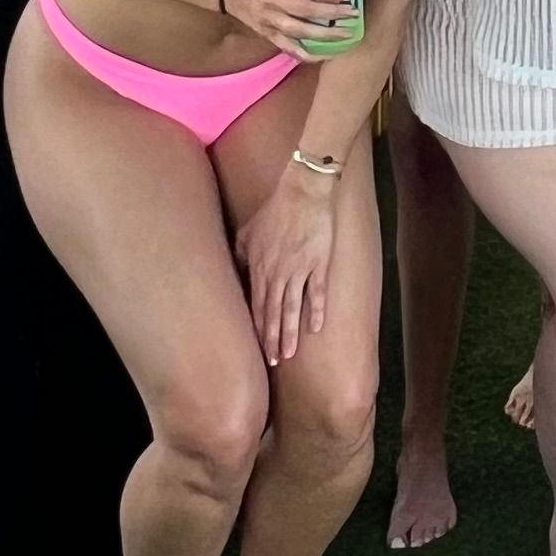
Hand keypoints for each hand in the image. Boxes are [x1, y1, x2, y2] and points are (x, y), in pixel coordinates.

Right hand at [218, 0, 356, 56]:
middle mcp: (271, 2)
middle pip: (306, 11)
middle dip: (332, 13)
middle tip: (354, 13)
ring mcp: (267, 20)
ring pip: (299, 32)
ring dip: (324, 35)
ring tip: (346, 35)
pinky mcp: (264, 33)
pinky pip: (286, 47)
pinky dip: (304, 54)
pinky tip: (322, 55)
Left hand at [234, 166, 337, 363]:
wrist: (303, 193)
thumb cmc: (275, 211)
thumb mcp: (248, 233)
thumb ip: (241, 255)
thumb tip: (236, 272)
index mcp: (260, 268)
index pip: (256, 307)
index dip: (256, 330)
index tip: (256, 350)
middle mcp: (278, 274)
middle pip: (272, 314)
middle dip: (271, 340)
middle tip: (271, 363)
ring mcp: (299, 271)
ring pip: (292, 309)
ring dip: (289, 333)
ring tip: (288, 355)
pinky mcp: (319, 264)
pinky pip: (317, 292)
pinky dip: (316, 311)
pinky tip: (315, 329)